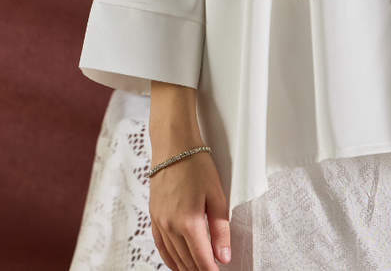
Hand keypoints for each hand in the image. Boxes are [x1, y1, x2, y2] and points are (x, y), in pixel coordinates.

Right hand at [149, 81, 230, 270]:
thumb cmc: (195, 163)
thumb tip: (224, 255)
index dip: (211, 270)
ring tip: (198, 270)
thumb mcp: (217, 194)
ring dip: (186, 267)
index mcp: (188, 221)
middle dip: (200, 270)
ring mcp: (159, 222)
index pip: (201, 259)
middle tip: (211, 270)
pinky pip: (160, 246)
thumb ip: (221, 228)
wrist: (173, 145)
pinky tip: (176, 264)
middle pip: (187, 261)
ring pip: (173, 257)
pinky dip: (170, 259)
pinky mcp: (153, 216)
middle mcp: (170, 225)